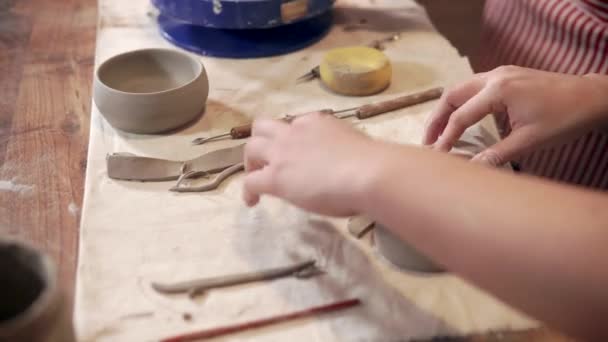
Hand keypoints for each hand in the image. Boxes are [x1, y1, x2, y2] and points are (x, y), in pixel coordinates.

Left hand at [243, 113, 377, 216]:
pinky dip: (248, 191)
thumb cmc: (372, 163)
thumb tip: (344, 163)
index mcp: (316, 122)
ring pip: (251, 147)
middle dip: (262, 143)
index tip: (296, 154)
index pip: (295, 125)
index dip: (291, 140)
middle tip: (267, 162)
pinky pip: (251, 181)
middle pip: (264, 128)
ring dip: (250, 162)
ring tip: (256, 178)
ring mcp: (282, 153)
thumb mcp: (353, 145)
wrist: (369, 173)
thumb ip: (340, 149)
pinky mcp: (275, 177)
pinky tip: (252, 202)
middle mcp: (295, 131)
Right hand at [423, 66, 607, 165]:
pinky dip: (462, 103)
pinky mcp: (507, 75)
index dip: (446, 138)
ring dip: (447, 109)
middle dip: (436, 119)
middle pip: (452, 95)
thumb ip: (496, 154)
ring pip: (461, 89)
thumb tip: (471, 169)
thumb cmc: (564, 119)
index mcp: (498, 90)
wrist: (592, 97)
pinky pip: (474, 87)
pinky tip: (462, 118)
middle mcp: (495, 77)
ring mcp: (500, 73)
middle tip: (428, 142)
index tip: (436, 156)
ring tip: (439, 132)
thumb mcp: (529, 141)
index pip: (461, 116)